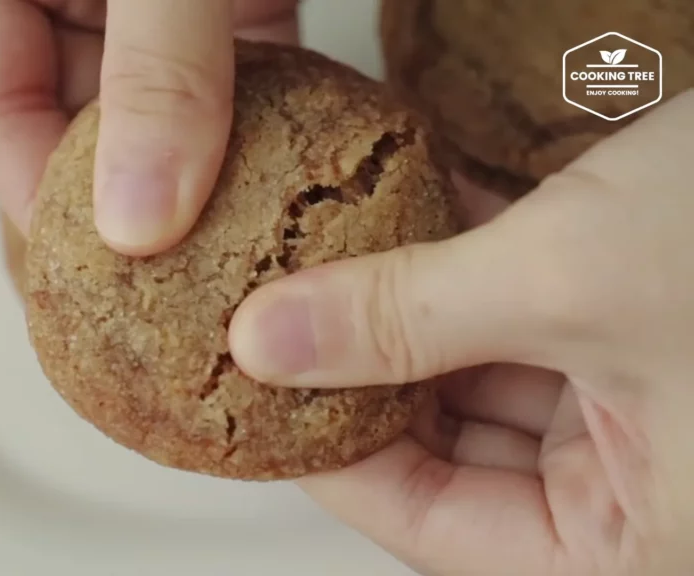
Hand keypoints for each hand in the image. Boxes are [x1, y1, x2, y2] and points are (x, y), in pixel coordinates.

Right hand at [0, 0, 298, 254]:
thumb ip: (153, 70)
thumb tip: (140, 224)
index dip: (40, 205)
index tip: (102, 282)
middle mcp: (72, 1)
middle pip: (78, 127)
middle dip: (131, 206)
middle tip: (181, 293)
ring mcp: (155, 8)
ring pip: (166, 112)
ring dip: (210, 177)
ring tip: (250, 262)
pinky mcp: (234, 1)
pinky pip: (244, 75)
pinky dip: (273, 126)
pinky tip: (304, 185)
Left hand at [229, 91, 693, 575]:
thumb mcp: (567, 278)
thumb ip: (405, 318)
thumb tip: (270, 340)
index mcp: (643, 541)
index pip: (436, 527)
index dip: (335, 461)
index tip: (258, 397)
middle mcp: (645, 487)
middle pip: (453, 455)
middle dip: (363, 381)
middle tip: (274, 326)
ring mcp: (644, 406)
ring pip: (480, 380)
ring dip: (404, 320)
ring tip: (319, 273)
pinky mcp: (641, 330)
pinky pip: (524, 321)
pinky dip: (462, 276)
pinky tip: (400, 231)